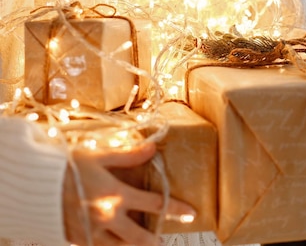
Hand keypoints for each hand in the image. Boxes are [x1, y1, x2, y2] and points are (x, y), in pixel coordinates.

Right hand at [64, 140, 195, 245]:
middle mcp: (108, 219)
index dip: (175, 208)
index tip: (191, 212)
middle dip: (156, 241)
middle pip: (141, 238)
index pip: (155, 204)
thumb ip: (128, 155)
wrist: (35, 186)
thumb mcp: (99, 156)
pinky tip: (117, 245)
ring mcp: (93, 233)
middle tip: (166, 241)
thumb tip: (153, 148)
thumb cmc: (68, 165)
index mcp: (116, 195)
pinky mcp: (80, 240)